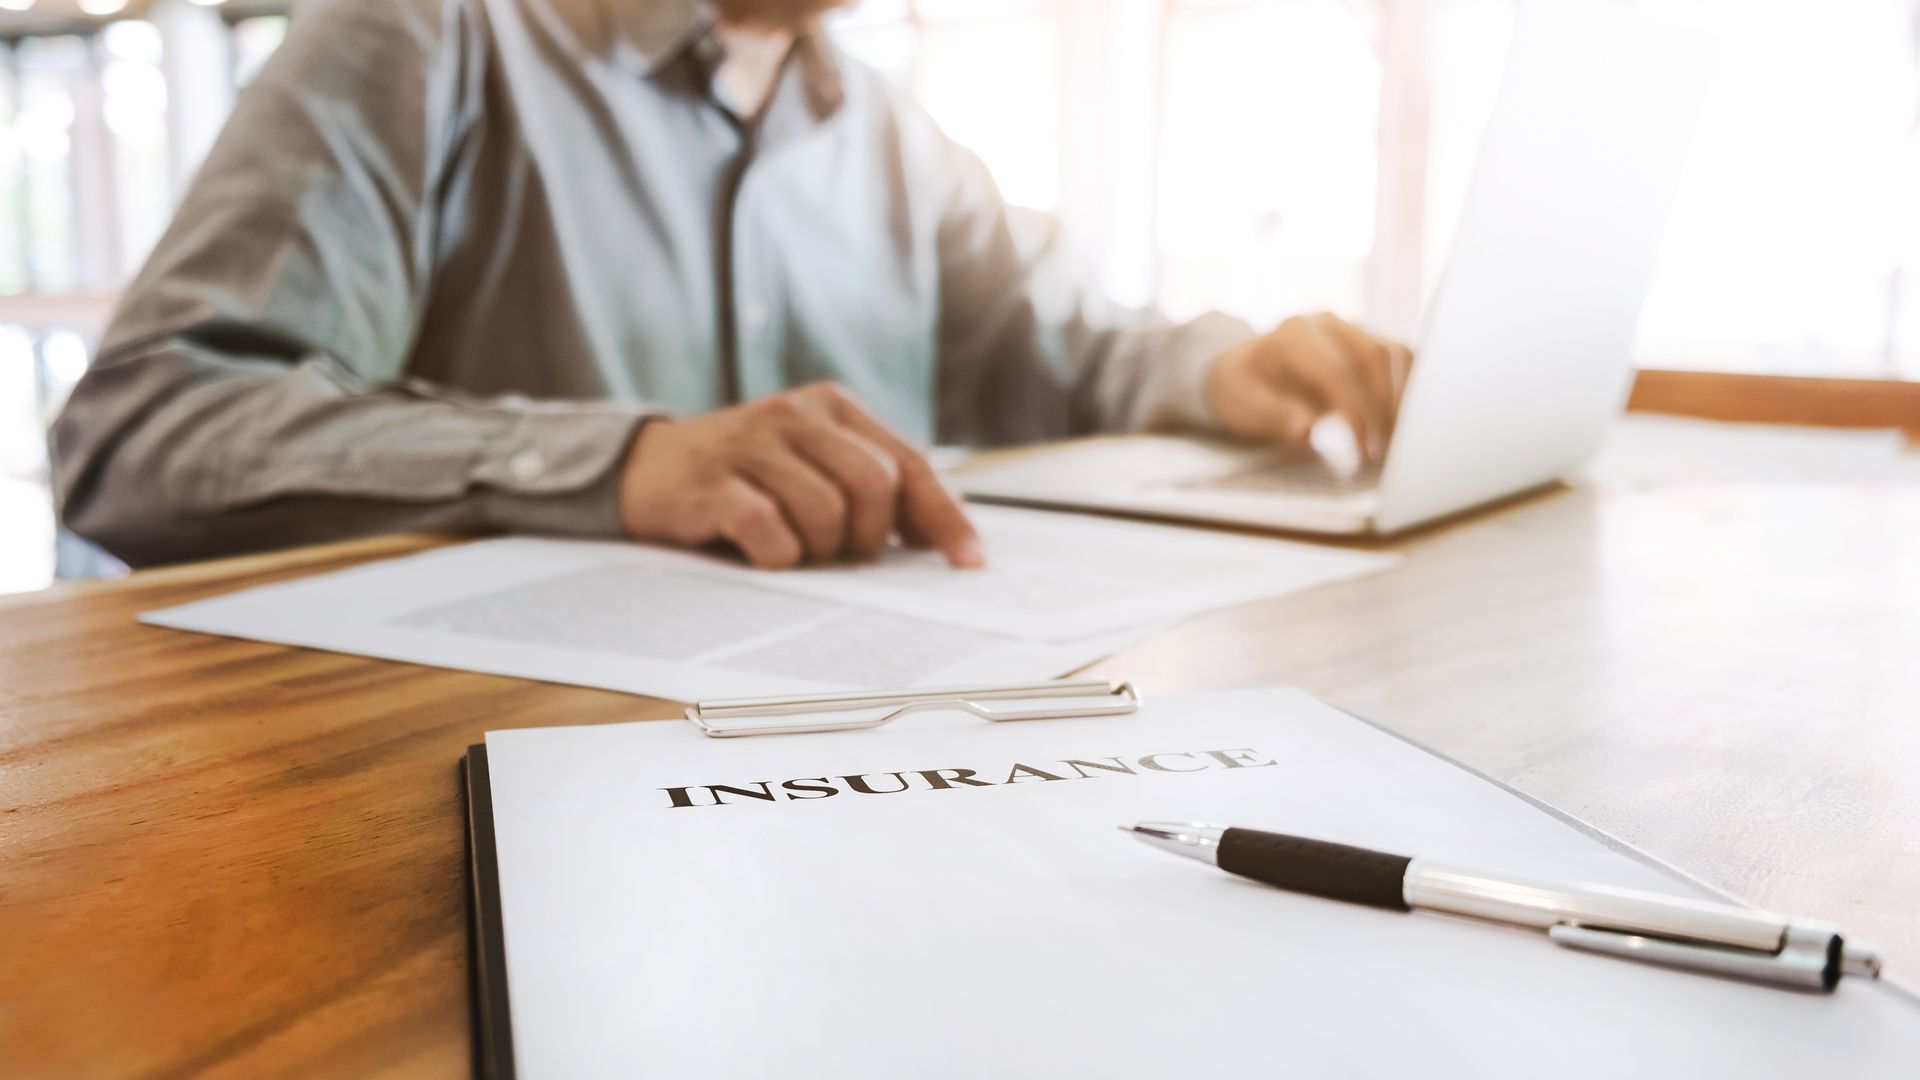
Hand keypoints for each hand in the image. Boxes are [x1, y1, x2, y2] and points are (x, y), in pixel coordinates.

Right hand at [618, 382, 984, 569]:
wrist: (645, 469)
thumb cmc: (745, 477)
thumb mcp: (810, 465)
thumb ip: (869, 486)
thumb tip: (940, 539)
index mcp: (832, 407)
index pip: (911, 463)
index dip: (945, 516)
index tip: (970, 562)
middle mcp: (795, 414)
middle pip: (875, 485)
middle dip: (868, 537)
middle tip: (841, 555)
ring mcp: (750, 444)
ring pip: (826, 512)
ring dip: (818, 551)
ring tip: (794, 551)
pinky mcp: (710, 482)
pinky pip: (769, 530)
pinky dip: (777, 556)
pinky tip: (763, 554)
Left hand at [1206, 313, 1413, 463]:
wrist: (1248, 370)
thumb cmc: (1244, 391)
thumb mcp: (1241, 406)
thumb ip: (1271, 415)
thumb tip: (1306, 428)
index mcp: (1292, 335)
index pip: (1335, 370)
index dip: (1354, 411)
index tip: (1361, 449)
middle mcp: (1326, 323)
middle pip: (1372, 357)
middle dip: (1382, 408)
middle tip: (1381, 452)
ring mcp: (1352, 326)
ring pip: (1394, 355)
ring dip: (1400, 400)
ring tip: (1393, 443)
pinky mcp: (1370, 339)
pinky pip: (1402, 359)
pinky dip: (1408, 390)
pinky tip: (1401, 425)